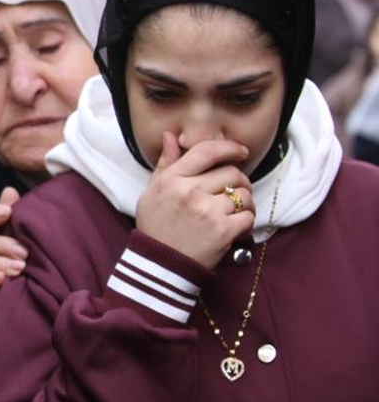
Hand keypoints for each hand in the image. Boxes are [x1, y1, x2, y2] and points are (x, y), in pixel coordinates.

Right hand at [135, 133, 255, 269]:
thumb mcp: (153, 191)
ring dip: (244, 202)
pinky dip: (246, 221)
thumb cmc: (156, 225)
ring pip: (244, 194)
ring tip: (234, 211)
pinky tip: (235, 226)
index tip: (241, 151)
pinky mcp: (223, 231)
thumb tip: (171, 136)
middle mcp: (189, 191)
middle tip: (235, 192)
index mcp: (172, 179)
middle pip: (232, 172)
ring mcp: (207, 211)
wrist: (160, 265)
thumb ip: (166, 163)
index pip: (207, 151)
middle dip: (239, 181)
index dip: (229, 147)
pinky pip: (248, 216)